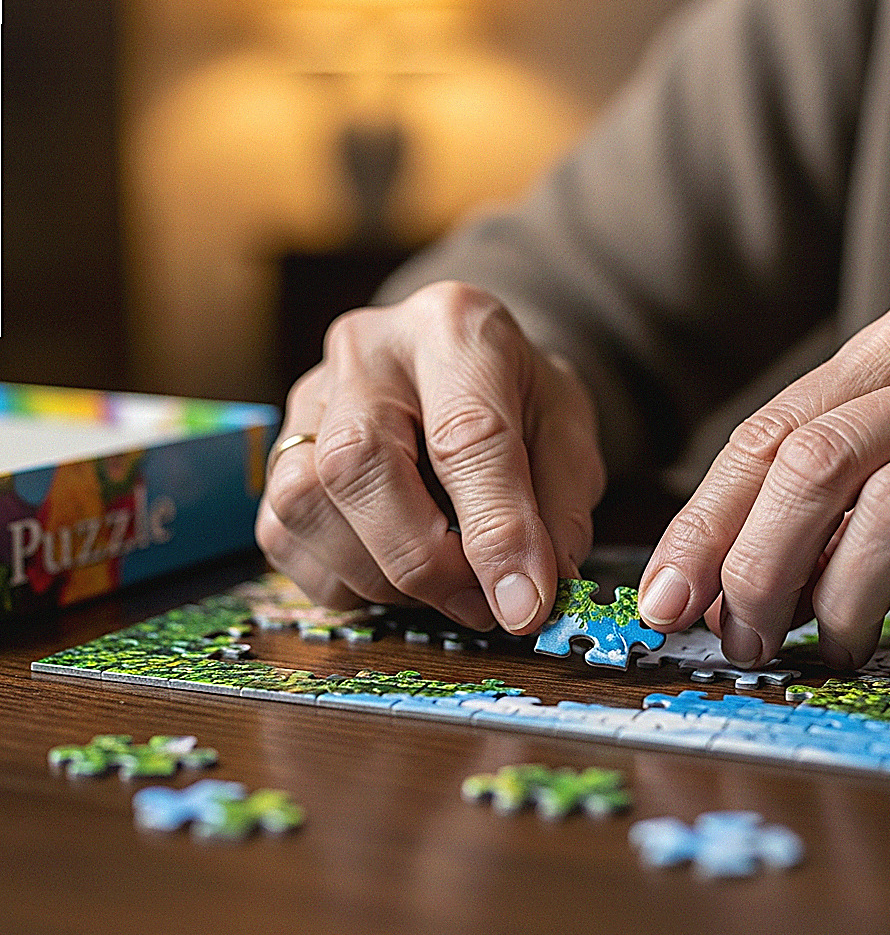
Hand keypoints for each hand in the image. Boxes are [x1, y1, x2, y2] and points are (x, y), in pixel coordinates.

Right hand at [256, 281, 605, 633]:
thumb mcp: (568, 436)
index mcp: (453, 328)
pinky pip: (284, 537)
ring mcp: (308, 398)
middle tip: (479, 604)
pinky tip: (395, 572)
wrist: (468, 370)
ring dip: (380, 575)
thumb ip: (557, 509)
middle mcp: (366, 352)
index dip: (496, 533)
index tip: (524, 606)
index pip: (465, 436)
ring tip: (445, 586)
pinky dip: (344, 579)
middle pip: (358, 462)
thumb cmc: (518, 401)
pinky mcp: (276, 452)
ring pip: (305, 503)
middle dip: (421, 559)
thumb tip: (529, 594)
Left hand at [638, 296, 889, 682]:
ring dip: (842, 598)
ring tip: (830, 649)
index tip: (665, 599)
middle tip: (743, 639)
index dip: (702, 527)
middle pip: (815, 465)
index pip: (765, 437)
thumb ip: (812, 496)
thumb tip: (712, 590)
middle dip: (759, 567)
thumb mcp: (889, 448)